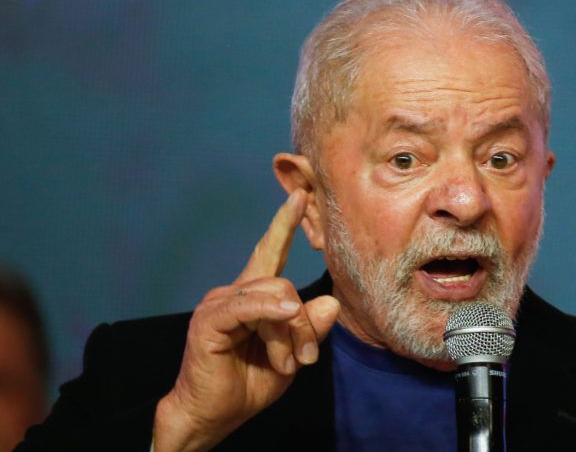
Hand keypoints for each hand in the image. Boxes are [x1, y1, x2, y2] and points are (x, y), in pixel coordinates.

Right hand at [152, 189, 339, 451]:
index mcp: (253, 297)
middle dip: (304, 325)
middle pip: (287, 284)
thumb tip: (331, 301)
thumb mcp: (292, 355)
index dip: (283, 224)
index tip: (298, 194)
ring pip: (276, 295)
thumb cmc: (250, 384)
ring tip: (285, 364)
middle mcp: (235, 292)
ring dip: (288, 335)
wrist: (214, 415)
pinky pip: (248, 305)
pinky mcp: (210, 320)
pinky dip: (269, 310)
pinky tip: (284, 314)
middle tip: (305, 359)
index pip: (269, 251)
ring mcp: (220, 303)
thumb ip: (310, 327)